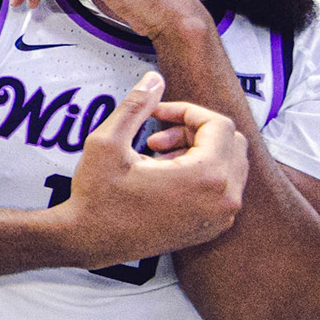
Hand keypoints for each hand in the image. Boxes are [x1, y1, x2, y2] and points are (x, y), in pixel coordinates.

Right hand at [47, 72, 248, 268]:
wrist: (90, 241)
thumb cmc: (97, 196)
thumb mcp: (107, 142)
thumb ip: (136, 106)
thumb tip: (155, 78)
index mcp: (206, 177)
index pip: (218, 124)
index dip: (186, 110)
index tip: (156, 114)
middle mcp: (223, 199)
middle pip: (230, 142)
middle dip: (195, 129)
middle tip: (156, 134)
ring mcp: (220, 217)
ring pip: (229, 165)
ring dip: (198, 151)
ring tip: (157, 154)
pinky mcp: (211, 228)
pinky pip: (224, 189)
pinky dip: (202, 173)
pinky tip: (165, 175)